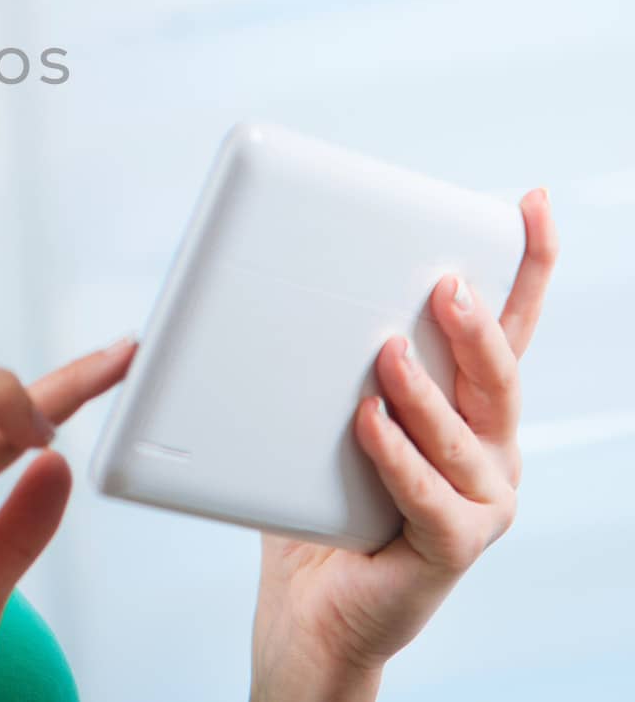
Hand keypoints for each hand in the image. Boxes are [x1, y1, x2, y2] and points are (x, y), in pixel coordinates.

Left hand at [250, 187, 558, 699]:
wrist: (308, 606)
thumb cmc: (316, 499)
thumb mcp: (322, 412)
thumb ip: (323, 358)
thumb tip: (280, 280)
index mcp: (467, 405)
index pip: (509, 325)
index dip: (528, 264)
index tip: (532, 205)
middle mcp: (490, 449)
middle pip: (499, 372)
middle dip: (477, 323)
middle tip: (445, 282)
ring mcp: (481, 501)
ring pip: (466, 433)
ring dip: (424, 388)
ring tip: (384, 350)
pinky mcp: (452, 546)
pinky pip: (431, 497)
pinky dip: (397, 456)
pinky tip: (367, 424)